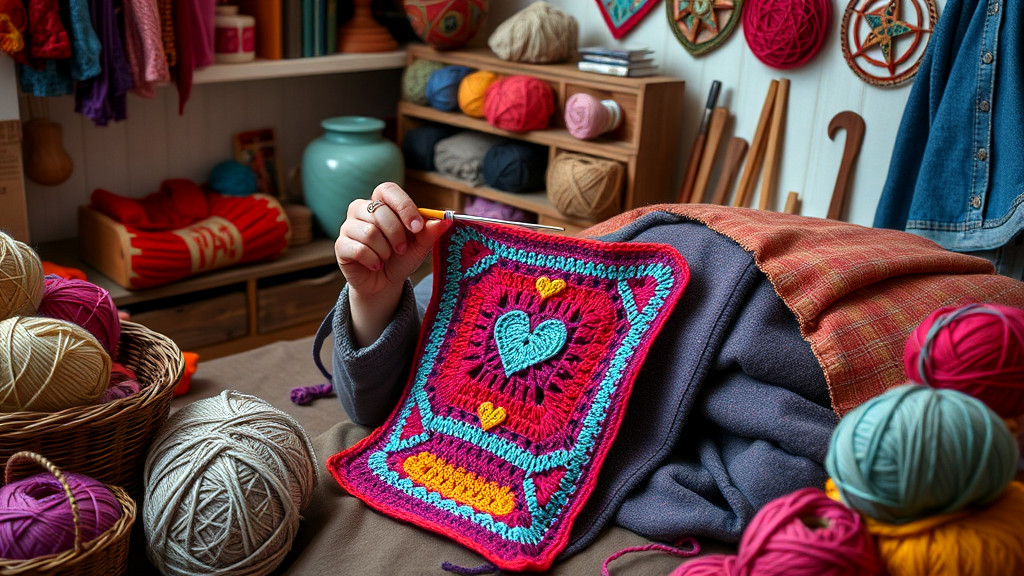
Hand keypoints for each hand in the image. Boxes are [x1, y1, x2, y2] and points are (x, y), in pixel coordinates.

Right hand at [334, 182, 448, 345]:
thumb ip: (430, 232)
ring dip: (385, 250)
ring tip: (387, 257)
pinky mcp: (341, 245)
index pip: (388, 190)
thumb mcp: (420, 246)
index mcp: (381, 202)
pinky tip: (376, 264)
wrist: (384, 282)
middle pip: (379, 212)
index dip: (403, 206)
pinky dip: (373, 260)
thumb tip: (445, 219)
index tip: (417, 227)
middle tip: (401, 249)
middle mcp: (361, 209)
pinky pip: (358, 249)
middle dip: (397, 235)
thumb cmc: (401, 257)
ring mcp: (348, 226)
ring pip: (369, 232)